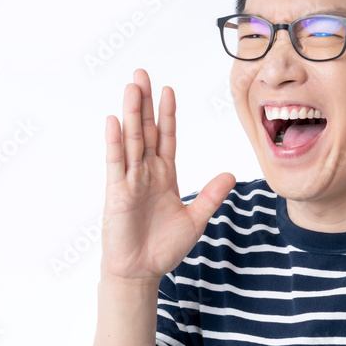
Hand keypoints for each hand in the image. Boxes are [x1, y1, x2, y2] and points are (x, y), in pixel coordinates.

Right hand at [101, 69, 234, 282]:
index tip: (168, 90)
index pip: (166, 137)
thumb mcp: (196, 220)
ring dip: (131, 113)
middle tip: (141, 74)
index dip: (167, 114)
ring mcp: (130, 180)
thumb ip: (211, 196)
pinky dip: (115, 142)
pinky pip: (117, 163)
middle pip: (145, 130)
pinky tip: (114, 120)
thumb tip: (231, 175)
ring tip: (132, 87)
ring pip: (132, 140)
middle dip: (144, 102)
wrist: (141, 271)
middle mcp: (146, 172)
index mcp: (164, 175)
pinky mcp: (118, 193)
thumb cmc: (164, 247)